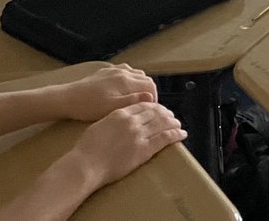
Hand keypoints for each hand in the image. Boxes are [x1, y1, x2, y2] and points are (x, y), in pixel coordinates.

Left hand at [48, 65, 156, 121]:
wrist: (68, 98)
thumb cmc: (89, 107)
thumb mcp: (111, 109)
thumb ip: (132, 101)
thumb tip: (150, 97)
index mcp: (125, 81)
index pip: (150, 85)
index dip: (154, 98)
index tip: (150, 110)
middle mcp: (122, 72)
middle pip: (145, 78)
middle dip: (149, 92)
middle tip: (145, 107)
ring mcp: (114, 70)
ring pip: (136, 73)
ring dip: (141, 85)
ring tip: (137, 99)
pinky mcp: (106, 71)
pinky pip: (125, 70)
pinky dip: (131, 78)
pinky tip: (125, 87)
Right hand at [70, 103, 185, 189]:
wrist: (86, 163)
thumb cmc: (87, 147)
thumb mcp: (100, 123)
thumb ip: (113, 117)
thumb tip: (122, 116)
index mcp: (120, 113)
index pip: (144, 105)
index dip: (154, 106)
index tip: (159, 109)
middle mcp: (132, 121)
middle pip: (156, 112)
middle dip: (166, 113)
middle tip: (172, 116)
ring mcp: (139, 135)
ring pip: (163, 123)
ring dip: (173, 122)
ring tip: (178, 124)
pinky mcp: (144, 150)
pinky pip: (164, 138)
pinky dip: (175, 134)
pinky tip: (182, 133)